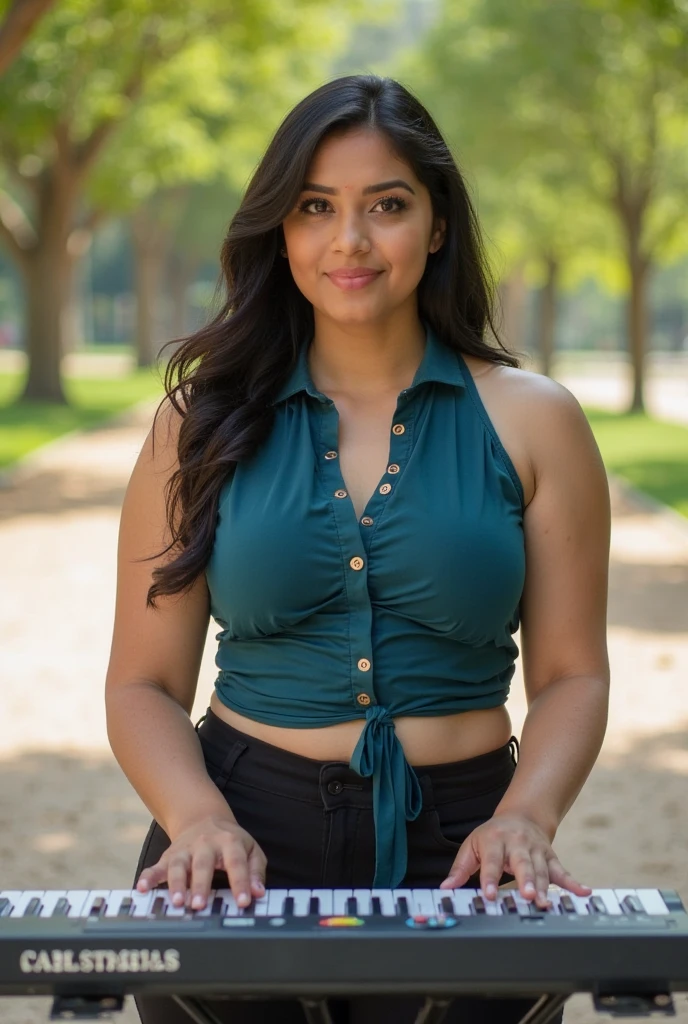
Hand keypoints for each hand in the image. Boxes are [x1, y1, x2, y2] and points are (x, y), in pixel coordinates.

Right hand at [136, 814, 266, 911]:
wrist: (204, 818)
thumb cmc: (230, 841)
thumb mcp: (250, 849)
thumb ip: (255, 871)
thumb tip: (258, 893)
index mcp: (230, 842)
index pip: (236, 863)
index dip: (241, 882)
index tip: (244, 902)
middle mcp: (206, 844)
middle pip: (203, 864)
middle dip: (200, 885)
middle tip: (199, 905)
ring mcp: (185, 849)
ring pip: (178, 865)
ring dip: (176, 884)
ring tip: (177, 902)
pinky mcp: (169, 856)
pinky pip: (157, 866)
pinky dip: (148, 877)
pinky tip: (142, 888)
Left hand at [438, 812, 591, 908]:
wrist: (522, 816)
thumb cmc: (493, 835)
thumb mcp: (472, 846)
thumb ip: (460, 868)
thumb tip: (446, 888)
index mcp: (495, 841)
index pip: (491, 861)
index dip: (490, 879)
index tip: (490, 895)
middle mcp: (517, 844)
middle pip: (522, 864)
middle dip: (525, 880)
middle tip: (527, 896)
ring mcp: (536, 850)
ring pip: (542, 870)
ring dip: (545, 887)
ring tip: (545, 903)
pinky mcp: (550, 857)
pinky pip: (562, 871)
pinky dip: (573, 883)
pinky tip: (583, 892)